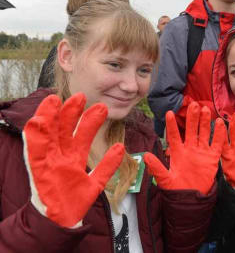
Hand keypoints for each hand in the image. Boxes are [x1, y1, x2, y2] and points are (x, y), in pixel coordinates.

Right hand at [23, 93, 124, 227]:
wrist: (62, 220)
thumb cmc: (76, 200)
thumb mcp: (96, 181)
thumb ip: (107, 165)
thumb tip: (120, 147)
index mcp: (74, 157)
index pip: (80, 134)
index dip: (87, 120)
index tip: (98, 106)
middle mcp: (60, 155)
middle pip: (64, 129)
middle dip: (72, 112)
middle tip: (82, 96)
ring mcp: (48, 160)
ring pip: (49, 133)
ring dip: (51, 117)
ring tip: (56, 99)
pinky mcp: (37, 168)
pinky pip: (33, 149)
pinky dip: (35, 135)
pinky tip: (37, 120)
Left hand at [144, 102, 225, 194]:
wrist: (192, 198)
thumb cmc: (176, 189)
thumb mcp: (165, 180)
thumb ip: (157, 168)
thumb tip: (145, 156)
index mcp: (177, 152)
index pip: (174, 136)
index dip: (171, 125)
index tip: (169, 113)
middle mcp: (189, 149)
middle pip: (191, 130)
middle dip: (192, 117)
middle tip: (193, 104)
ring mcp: (201, 152)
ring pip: (203, 133)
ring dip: (204, 122)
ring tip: (205, 109)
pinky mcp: (212, 157)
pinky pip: (216, 143)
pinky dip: (219, 134)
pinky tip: (220, 123)